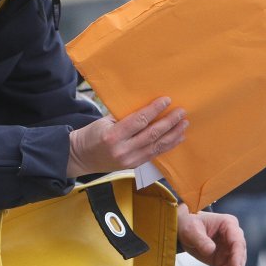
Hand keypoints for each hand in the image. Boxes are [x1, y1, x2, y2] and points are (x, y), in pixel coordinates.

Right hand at [67, 97, 187, 177]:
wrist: (82, 157)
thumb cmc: (92, 135)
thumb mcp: (104, 121)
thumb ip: (125, 117)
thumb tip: (148, 109)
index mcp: (113, 135)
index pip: (139, 121)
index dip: (154, 110)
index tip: (166, 100)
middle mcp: (123, 150)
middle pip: (151, 134)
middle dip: (169, 122)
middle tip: (181, 112)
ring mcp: (129, 160)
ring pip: (156, 146)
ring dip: (173, 134)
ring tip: (184, 124)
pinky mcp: (134, 165)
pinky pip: (154, 154)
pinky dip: (168, 145)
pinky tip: (177, 138)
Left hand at [176, 203, 245, 265]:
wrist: (183, 228)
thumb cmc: (188, 223)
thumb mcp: (191, 229)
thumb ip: (201, 240)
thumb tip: (211, 250)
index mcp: (228, 225)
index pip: (237, 241)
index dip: (238, 256)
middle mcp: (232, 237)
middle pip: (239, 256)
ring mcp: (229, 249)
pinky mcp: (223, 259)